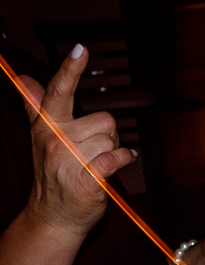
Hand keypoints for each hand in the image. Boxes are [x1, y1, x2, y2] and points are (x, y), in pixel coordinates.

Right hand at [18, 46, 134, 235]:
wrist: (54, 216)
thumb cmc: (54, 174)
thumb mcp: (42, 137)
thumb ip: (35, 106)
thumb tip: (23, 77)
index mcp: (47, 126)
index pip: (57, 92)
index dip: (70, 70)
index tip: (80, 48)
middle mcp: (55, 141)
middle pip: (103, 120)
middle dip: (106, 135)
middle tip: (91, 152)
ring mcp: (69, 161)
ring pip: (112, 139)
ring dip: (112, 151)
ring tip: (96, 164)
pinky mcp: (86, 180)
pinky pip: (116, 158)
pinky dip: (122, 160)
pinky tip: (116, 166)